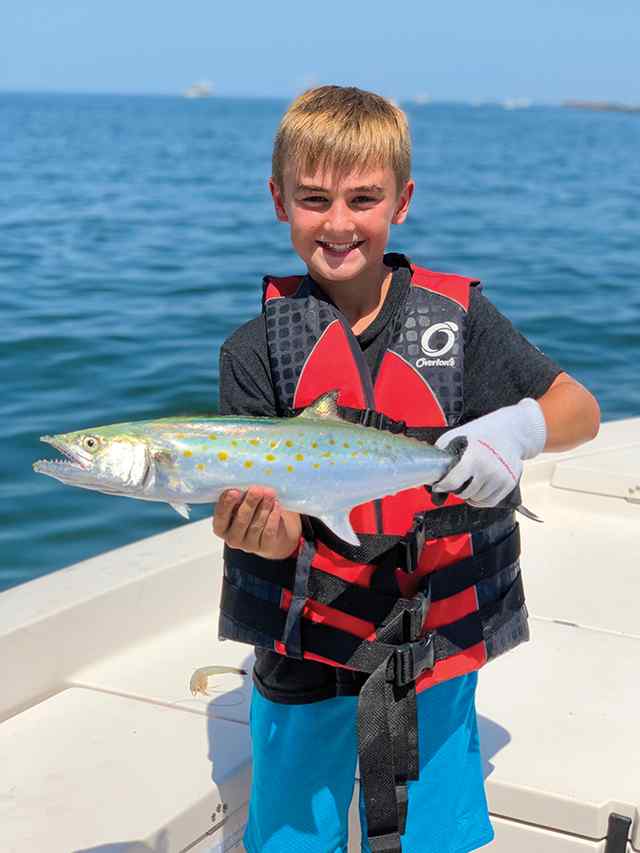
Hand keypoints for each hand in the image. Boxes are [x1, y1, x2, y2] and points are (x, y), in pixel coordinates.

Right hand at [212, 486, 301, 558]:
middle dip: (249, 503)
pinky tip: (276, 506)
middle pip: (241, 520)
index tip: (234, 491)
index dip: (226, 504)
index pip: (221, 516)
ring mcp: (249, 545)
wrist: (271, 532)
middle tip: (256, 489)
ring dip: (264, 507)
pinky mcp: (265, 547)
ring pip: (256, 525)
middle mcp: (232, 539)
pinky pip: (269, 531)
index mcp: (221, 527)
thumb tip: (244, 485)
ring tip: (269, 493)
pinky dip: (273, 517)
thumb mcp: (241, 505)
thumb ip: (239, 498)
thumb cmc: (251, 513)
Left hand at [432, 399, 546, 507]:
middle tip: (456, 481)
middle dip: (457, 489)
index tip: (438, 487)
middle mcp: (489, 470)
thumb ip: (442, 454)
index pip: (452, 483)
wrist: (509, 432)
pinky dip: (481, 500)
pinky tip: (477, 489)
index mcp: (474, 458)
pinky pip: (490, 502)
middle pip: (464, 494)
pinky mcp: (509, 484)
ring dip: (469, 495)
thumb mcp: (456, 437)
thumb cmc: (481, 433)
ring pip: (476, 500)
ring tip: (469, 482)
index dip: (442, 487)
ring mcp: (500, 478)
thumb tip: (429, 471)